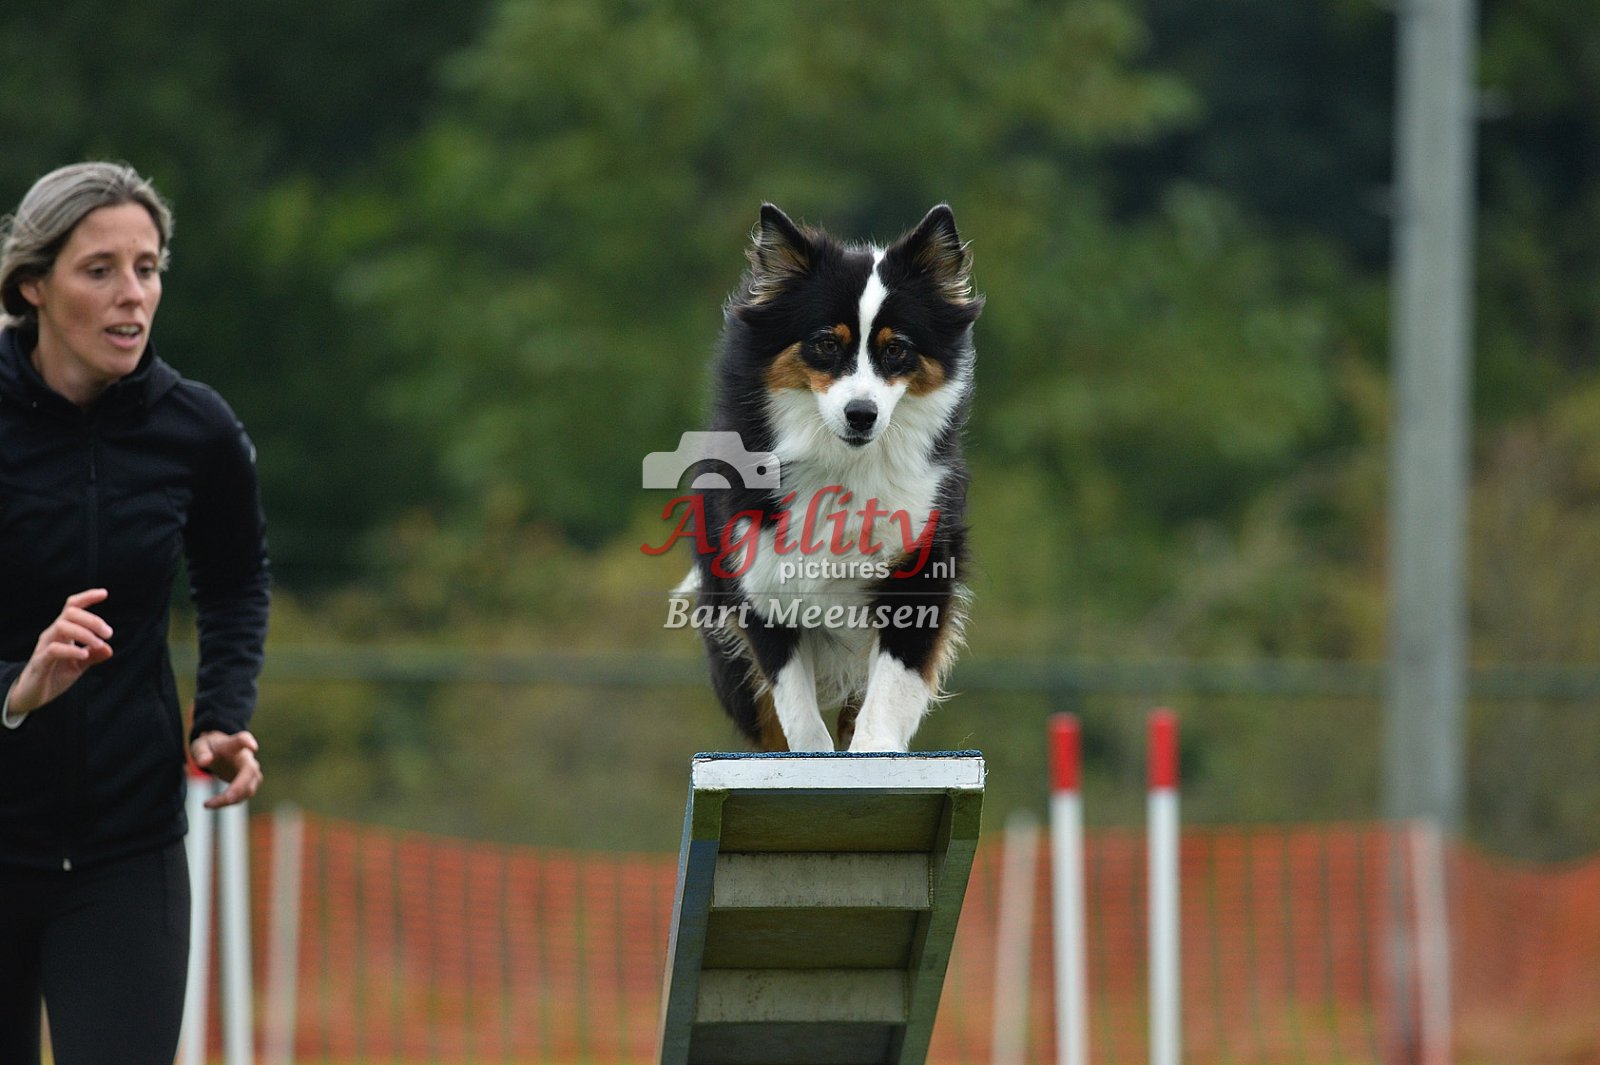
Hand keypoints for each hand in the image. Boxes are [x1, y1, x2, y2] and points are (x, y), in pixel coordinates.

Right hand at [8, 589, 113, 716]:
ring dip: (85, 633)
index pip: (72, 608)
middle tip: (108, 634)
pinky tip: (85, 654)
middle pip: (70, 613)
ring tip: (98, 644)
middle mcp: (53, 634)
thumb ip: (94, 656)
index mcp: (63, 632)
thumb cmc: (55, 675)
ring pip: (62, 626)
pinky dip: (72, 649)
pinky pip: (54, 649)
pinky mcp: (40, 662)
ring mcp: (44, 647)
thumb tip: (109, 649)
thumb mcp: (79, 665)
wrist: (32, 695)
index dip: (87, 597)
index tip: (104, 593)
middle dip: (92, 619)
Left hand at [191, 730, 262, 807]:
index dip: (248, 742)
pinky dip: (227, 803)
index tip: (253, 747)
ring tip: (207, 804)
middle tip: (227, 798)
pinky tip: (210, 804)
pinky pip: (241, 797)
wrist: (220, 754)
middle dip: (240, 786)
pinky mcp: (249, 785)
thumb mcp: (201, 746)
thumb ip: (201, 752)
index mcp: (234, 745)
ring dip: (229, 799)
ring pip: (248, 789)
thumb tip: (204, 762)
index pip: (243, 740)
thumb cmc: (211, 748)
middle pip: (250, 771)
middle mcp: (247, 759)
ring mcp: (251, 773)